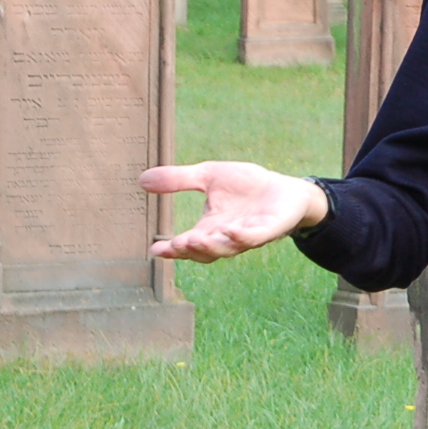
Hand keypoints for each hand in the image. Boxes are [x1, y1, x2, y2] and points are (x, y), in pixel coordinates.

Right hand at [140, 161, 329, 262]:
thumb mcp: (208, 176)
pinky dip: (242, 237)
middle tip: (176, 246)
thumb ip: (178, 180)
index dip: (171, 249)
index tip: (155, 249)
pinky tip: (231, 231)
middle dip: (190, 250)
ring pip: (227, 248)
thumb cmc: (247, 186)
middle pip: (205, 252)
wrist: (286, 189)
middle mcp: (226, 236)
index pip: (186, 244)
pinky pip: (254, 237)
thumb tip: (142, 180)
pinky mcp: (269, 229)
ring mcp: (248, 235)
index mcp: (209, 228)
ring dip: (211, 246)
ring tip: (195, 240)